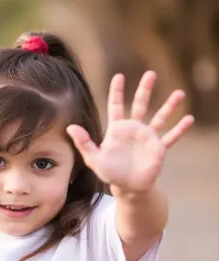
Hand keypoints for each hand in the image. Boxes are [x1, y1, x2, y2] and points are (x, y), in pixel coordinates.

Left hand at [67, 71, 193, 192]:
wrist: (128, 187)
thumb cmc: (110, 172)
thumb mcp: (94, 159)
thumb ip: (84, 143)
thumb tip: (70, 127)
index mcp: (117, 129)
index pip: (116, 105)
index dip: (116, 91)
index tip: (119, 76)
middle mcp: (134, 129)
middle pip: (140, 104)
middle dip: (145, 89)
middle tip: (151, 73)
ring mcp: (148, 137)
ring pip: (160, 117)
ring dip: (169, 105)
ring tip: (179, 93)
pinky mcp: (159, 148)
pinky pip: (170, 136)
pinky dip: (179, 129)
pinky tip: (189, 119)